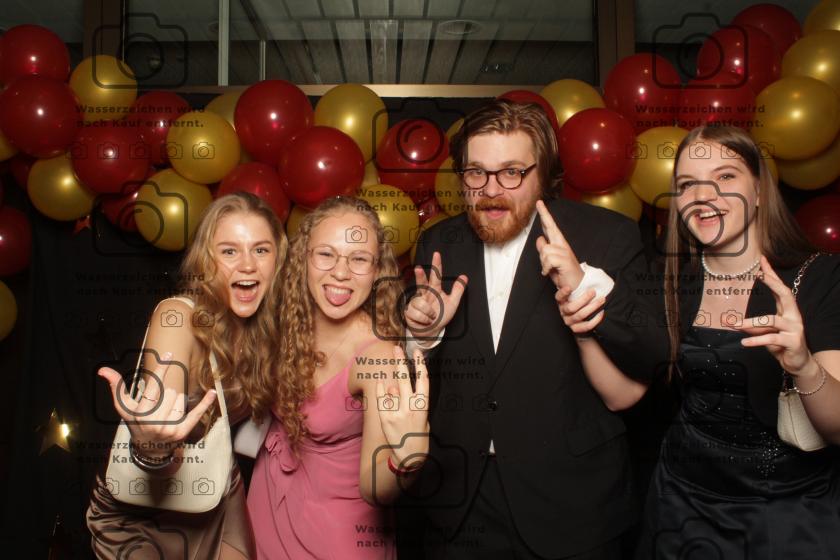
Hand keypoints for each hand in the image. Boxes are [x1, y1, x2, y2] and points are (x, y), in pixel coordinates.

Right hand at [98, 353, 217, 456]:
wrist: (148, 448)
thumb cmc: (135, 422)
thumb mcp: (124, 407)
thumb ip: (116, 387)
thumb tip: (103, 370)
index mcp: (140, 413)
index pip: (153, 386)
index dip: (161, 370)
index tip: (169, 355)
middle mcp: (154, 422)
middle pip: (170, 392)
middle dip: (166, 395)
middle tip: (159, 406)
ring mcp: (169, 429)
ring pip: (181, 399)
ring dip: (176, 402)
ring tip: (166, 413)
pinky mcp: (181, 433)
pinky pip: (195, 414)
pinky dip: (205, 404)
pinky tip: (212, 393)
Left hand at [376, 346, 429, 468]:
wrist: (409, 456)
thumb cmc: (418, 435)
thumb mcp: (422, 417)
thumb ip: (411, 401)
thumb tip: (396, 386)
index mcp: (423, 406)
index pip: (423, 381)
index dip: (421, 365)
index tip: (418, 353)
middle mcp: (410, 407)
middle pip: (405, 378)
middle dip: (401, 361)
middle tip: (397, 349)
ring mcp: (397, 412)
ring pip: (393, 388)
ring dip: (393, 383)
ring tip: (395, 382)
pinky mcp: (385, 418)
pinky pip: (382, 398)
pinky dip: (381, 390)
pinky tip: (380, 383)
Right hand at [405, 251, 467, 339]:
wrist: (431, 331)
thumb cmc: (441, 316)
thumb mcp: (453, 303)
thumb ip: (458, 290)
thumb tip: (464, 277)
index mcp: (435, 290)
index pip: (436, 275)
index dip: (436, 265)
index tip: (436, 254)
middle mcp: (424, 294)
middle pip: (421, 282)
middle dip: (419, 275)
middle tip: (418, 268)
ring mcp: (415, 302)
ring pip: (421, 302)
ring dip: (429, 313)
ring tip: (431, 317)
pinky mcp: (409, 310)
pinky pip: (417, 313)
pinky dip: (423, 319)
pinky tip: (424, 320)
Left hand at [535, 200, 582, 290]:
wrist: (576, 286)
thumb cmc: (562, 274)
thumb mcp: (549, 263)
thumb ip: (544, 251)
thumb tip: (540, 239)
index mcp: (559, 244)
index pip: (550, 227)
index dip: (545, 215)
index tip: (539, 203)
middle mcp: (562, 245)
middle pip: (551, 227)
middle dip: (544, 215)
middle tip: (539, 203)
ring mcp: (565, 251)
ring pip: (545, 250)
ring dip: (543, 262)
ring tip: (549, 269)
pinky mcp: (565, 259)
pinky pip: (548, 259)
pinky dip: (546, 268)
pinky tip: (550, 272)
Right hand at [556, 286, 604, 334]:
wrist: (581, 323)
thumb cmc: (579, 304)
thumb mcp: (574, 294)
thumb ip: (575, 286)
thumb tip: (582, 270)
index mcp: (562, 302)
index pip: (559, 297)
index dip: (563, 293)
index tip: (569, 287)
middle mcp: (563, 312)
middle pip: (571, 307)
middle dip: (583, 299)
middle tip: (593, 291)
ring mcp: (569, 321)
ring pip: (579, 316)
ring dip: (592, 307)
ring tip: (601, 300)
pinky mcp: (575, 329)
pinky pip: (585, 326)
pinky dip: (594, 320)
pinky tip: (601, 313)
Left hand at [736, 257, 812, 374]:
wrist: (798, 364)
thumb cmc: (781, 345)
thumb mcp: (765, 333)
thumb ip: (754, 326)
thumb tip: (734, 322)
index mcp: (788, 310)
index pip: (780, 288)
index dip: (772, 274)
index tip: (762, 261)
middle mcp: (794, 316)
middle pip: (785, 294)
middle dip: (772, 282)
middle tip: (759, 274)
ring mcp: (795, 328)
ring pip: (771, 321)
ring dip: (750, 323)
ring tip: (734, 324)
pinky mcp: (793, 342)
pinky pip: (771, 338)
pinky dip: (756, 340)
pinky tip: (744, 342)